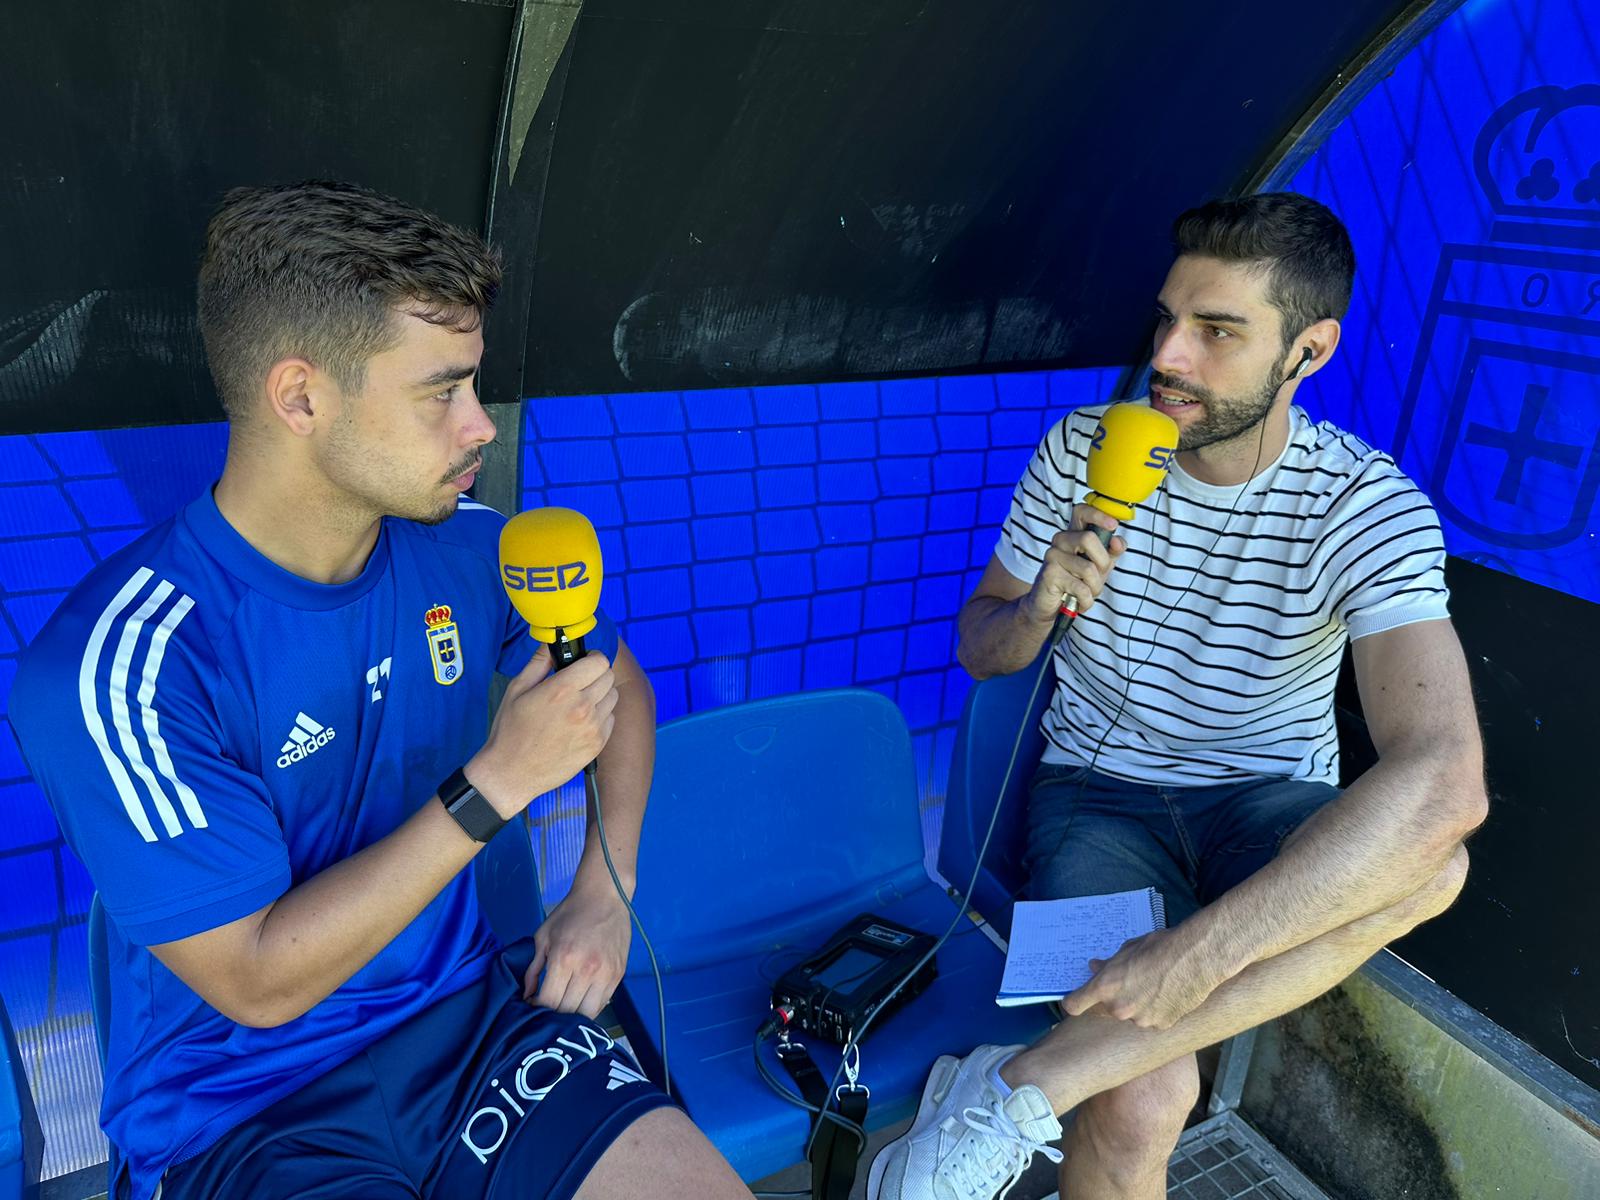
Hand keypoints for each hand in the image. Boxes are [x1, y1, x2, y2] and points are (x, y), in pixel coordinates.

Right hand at [467, 646, 617, 818]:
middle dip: (596, 674)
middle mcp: (582, 707)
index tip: (583, 662)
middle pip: (609, 676)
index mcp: (562, 690)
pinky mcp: (597, 745)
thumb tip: (552, 643)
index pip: (599, 661)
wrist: (511, 773)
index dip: (592, 658)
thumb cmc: (511, 731)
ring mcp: (592, 727)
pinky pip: (611, 719)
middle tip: (579, 682)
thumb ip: (538, 662)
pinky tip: (580, 722)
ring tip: (579, 703)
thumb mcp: (517, 689)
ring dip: (600, 695)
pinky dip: (601, 716)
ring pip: (613, 697)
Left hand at [523, 877, 632, 1017]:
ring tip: (565, 1006)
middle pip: (567, 1011)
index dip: (537, 1008)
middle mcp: (586, 970)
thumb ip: (533, 969)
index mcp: (564, 959)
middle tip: (548, 1007)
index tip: (533, 1003)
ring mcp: (606, 975)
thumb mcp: (544, 936)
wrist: (604, 896)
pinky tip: (581, 1000)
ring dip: (573, 1015)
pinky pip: (603, 1003)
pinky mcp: (619, 975)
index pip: (549, 1001)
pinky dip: (590, 1007)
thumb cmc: (570, 913)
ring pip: (587, 1013)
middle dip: (553, 1014)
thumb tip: (528, 995)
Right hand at [1023, 504, 1124, 621]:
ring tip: (1087, 592)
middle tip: (1098, 577)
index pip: (1081, 511)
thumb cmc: (1076, 583)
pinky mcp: (1049, 573)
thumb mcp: (1100, 567)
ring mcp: (1053, 556)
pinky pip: (1081, 588)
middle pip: (1089, 538)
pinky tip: (1079, 602)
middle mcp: (1061, 540)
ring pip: (1088, 568)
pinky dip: (1086, 600)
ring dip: (1095, 587)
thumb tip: (1118, 541)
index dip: (1098, 514)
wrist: (1050, 607)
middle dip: (1103, 563)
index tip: (1112, 525)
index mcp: (1074, 534)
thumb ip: (1111, 552)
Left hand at [1061, 927, 1219, 1030]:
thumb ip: (1109, 964)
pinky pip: (1150, 1019)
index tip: (1076, 998)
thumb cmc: (1160, 948)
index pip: (1074, 1005)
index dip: (1073, 1001)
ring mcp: (1140, 1020)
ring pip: (1130, 1015)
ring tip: (1154, 985)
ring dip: (1136, 1004)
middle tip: (1130, 982)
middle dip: (1113, 997)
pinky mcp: (1160, 1025)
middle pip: (1106, 1008)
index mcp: (1105, 987)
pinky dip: (1155, 1011)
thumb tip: (1095, 967)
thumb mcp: (1127, 949)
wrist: (1195, 959)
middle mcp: (1119, 1008)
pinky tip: (1167, 994)